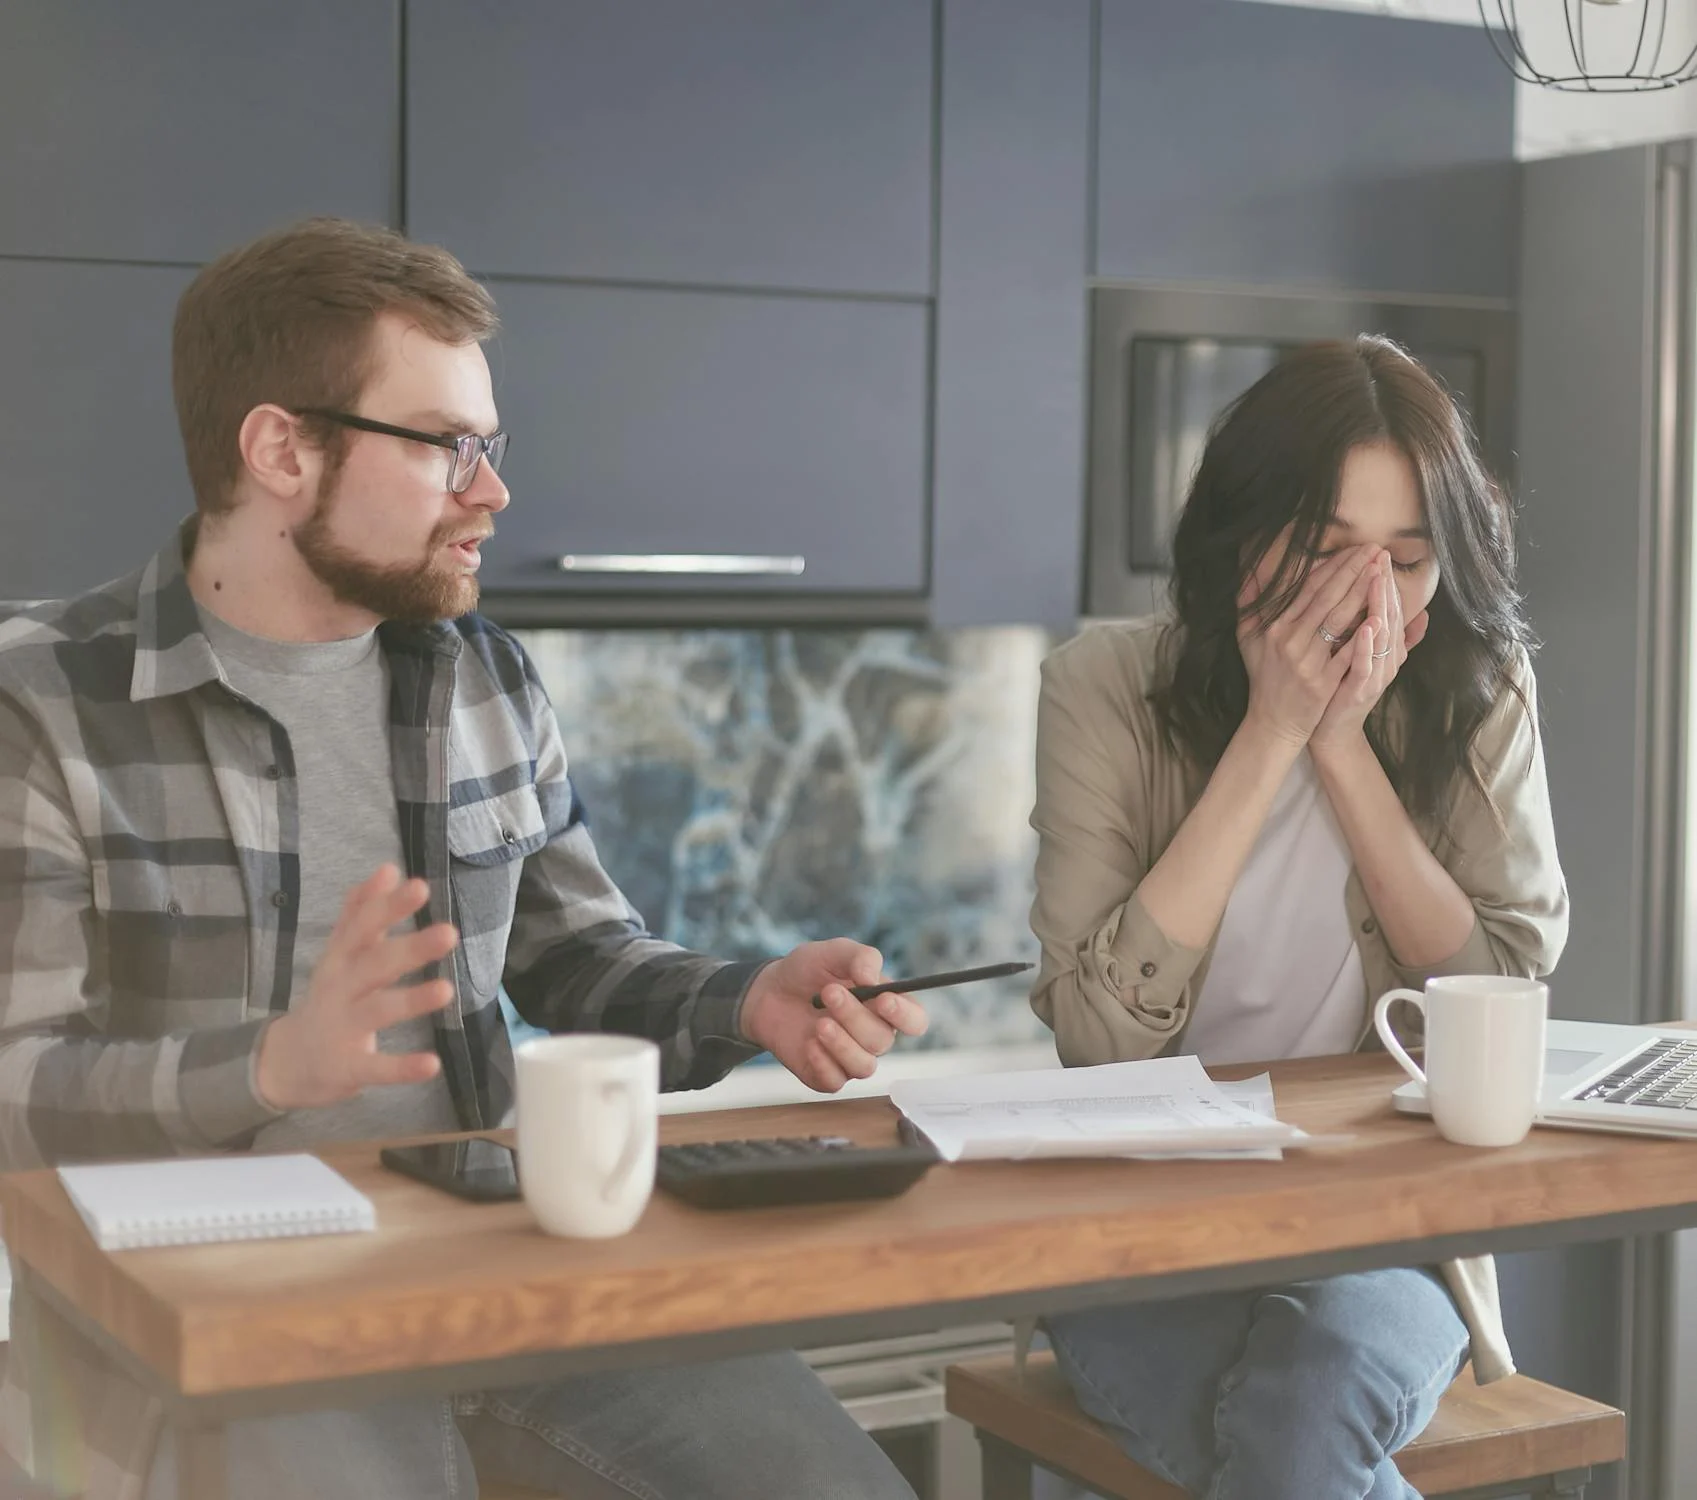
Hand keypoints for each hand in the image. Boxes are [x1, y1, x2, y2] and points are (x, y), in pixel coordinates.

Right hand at [255, 865, 458, 1111]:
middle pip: (374, 965)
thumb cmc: (329, 998)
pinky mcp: (347, 1068)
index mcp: (340, 959)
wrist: (284, 1062)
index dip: (388, 907)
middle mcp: (339, 989)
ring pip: (377, 1011)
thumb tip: (389, 868)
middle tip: (449, 932)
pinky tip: (432, 1064)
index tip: (420, 886)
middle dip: (410, 949)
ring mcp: (341, 1028)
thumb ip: (362, 912)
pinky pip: (376, 1067)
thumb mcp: (339, 954)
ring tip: (446, 990)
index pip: (363, 927)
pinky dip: (402, 1067)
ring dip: (411, 1001)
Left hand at [739, 939, 928, 1092]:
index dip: (904, 1015)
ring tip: (819, 1023)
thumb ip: (860, 957)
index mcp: (884, 1006)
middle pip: (882, 1040)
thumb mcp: (833, 952)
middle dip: (855, 1016)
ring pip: (864, 1066)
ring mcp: (850, 1057)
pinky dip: (822, 1062)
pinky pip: (835, 1080)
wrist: (767, 992)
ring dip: (842, 1044)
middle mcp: (873, 1035)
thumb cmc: (807, 971)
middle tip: (828, 993)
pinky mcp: (826, 1074)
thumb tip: (873, 979)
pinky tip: (808, 1043)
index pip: (914, 1020)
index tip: (883, 999)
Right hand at [1238, 546, 1376, 746]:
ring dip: (1363, 592)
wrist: (1272, 723)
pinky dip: (1364, 635)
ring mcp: (1306, 662)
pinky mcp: (1322, 683)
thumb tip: (1249, 570)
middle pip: (1327, 598)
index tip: (1355, 550)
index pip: (1309, 589)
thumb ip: (1248, 604)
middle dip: (1353, 570)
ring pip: (1339, 620)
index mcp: (1275, 628)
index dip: (1334, 566)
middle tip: (1376, 550)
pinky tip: (1381, 615)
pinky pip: (1347, 654)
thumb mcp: (1247, 640)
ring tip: (1381, 571)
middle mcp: (1289, 641)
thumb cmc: (1264, 678)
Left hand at [1310, 554, 1426, 754]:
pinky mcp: (1359, 691)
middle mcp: (1383, 658)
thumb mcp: (1362, 657)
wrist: (1330, 730)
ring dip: (1380, 607)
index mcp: (1382, 647)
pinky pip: (1365, 665)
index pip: (1386, 606)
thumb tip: (1420, 612)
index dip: (1384, 580)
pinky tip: (1366, 626)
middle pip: (1387, 615)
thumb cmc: (1340, 689)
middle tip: (1380, 556)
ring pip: (1381, 636)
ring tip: (1378, 580)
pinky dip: (1367, 646)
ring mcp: (1373, 675)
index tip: (1378, 553)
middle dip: (1384, 585)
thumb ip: (1381, 633)